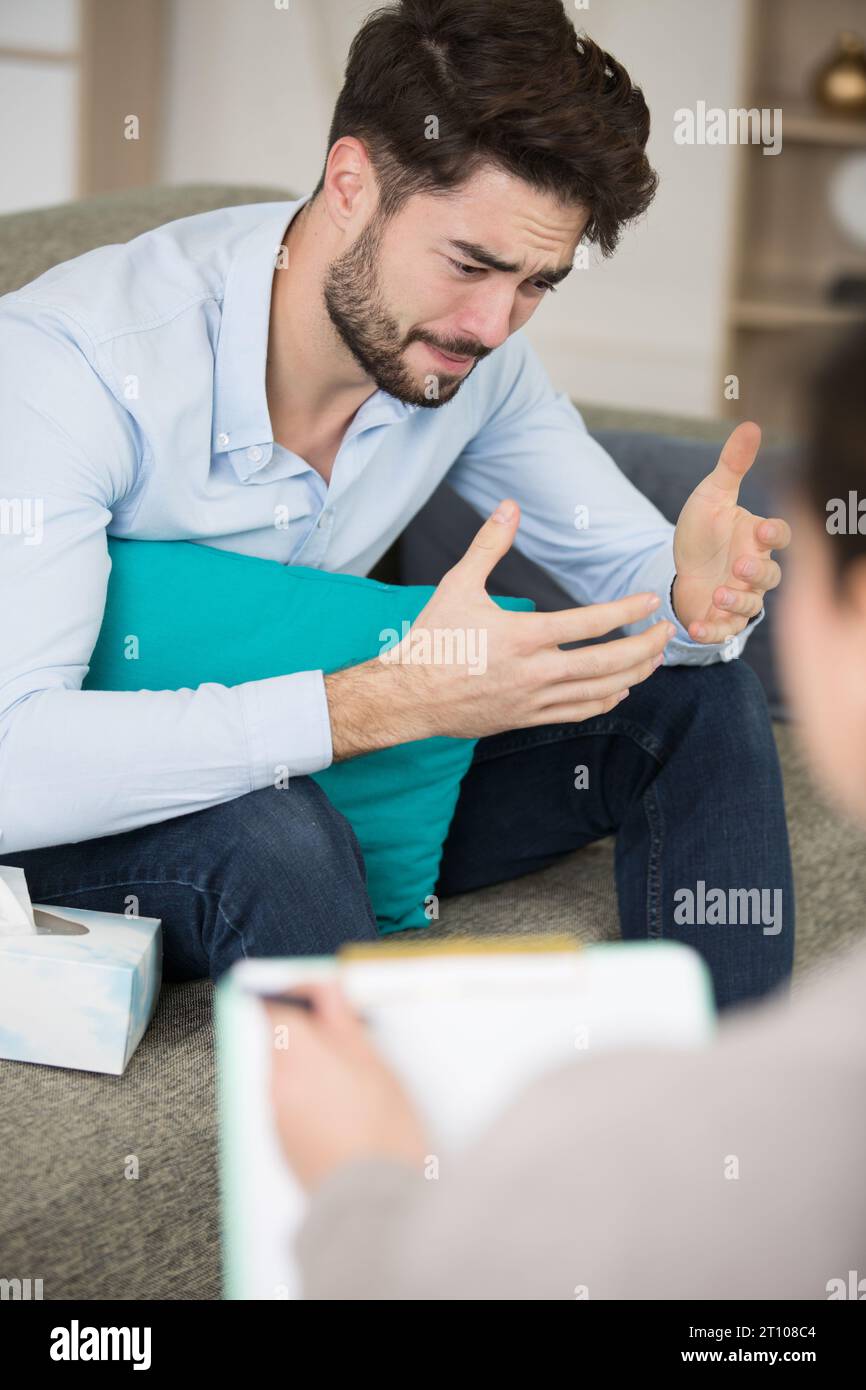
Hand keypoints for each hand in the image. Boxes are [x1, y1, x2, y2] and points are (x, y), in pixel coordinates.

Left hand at [264, 982, 428, 1191]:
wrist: (374, 1209)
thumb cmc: (383, 1139)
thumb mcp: (375, 1067)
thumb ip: (343, 1023)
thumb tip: (325, 990)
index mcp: (296, 1060)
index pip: (274, 1005)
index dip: (295, 991)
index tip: (319, 990)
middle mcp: (276, 1087)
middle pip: (280, 1039)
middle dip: (309, 1030)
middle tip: (350, 1037)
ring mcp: (276, 1119)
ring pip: (286, 1071)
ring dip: (311, 1063)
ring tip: (354, 1081)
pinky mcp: (282, 1145)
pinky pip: (289, 1103)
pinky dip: (310, 1095)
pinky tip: (345, 1111)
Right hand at [325, 499, 674, 757]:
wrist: (409, 696)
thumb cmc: (432, 639)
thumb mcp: (457, 585)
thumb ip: (489, 545)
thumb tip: (509, 506)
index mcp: (524, 635)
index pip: (591, 623)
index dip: (627, 610)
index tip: (650, 601)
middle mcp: (535, 672)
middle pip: (608, 663)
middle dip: (645, 647)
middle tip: (668, 632)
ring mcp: (533, 699)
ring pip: (599, 692)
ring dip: (634, 675)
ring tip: (654, 660)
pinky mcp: (527, 718)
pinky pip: (577, 712)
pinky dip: (605, 701)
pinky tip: (620, 689)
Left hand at [672, 422, 790, 642]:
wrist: (680, 567)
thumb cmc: (703, 531)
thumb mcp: (712, 495)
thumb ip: (732, 465)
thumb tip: (751, 425)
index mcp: (756, 538)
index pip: (779, 536)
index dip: (775, 535)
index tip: (762, 529)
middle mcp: (754, 569)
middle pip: (771, 576)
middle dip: (758, 573)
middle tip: (740, 566)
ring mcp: (741, 596)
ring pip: (752, 605)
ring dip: (737, 602)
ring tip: (717, 594)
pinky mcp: (721, 619)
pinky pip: (724, 630)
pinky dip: (712, 631)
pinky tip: (694, 627)